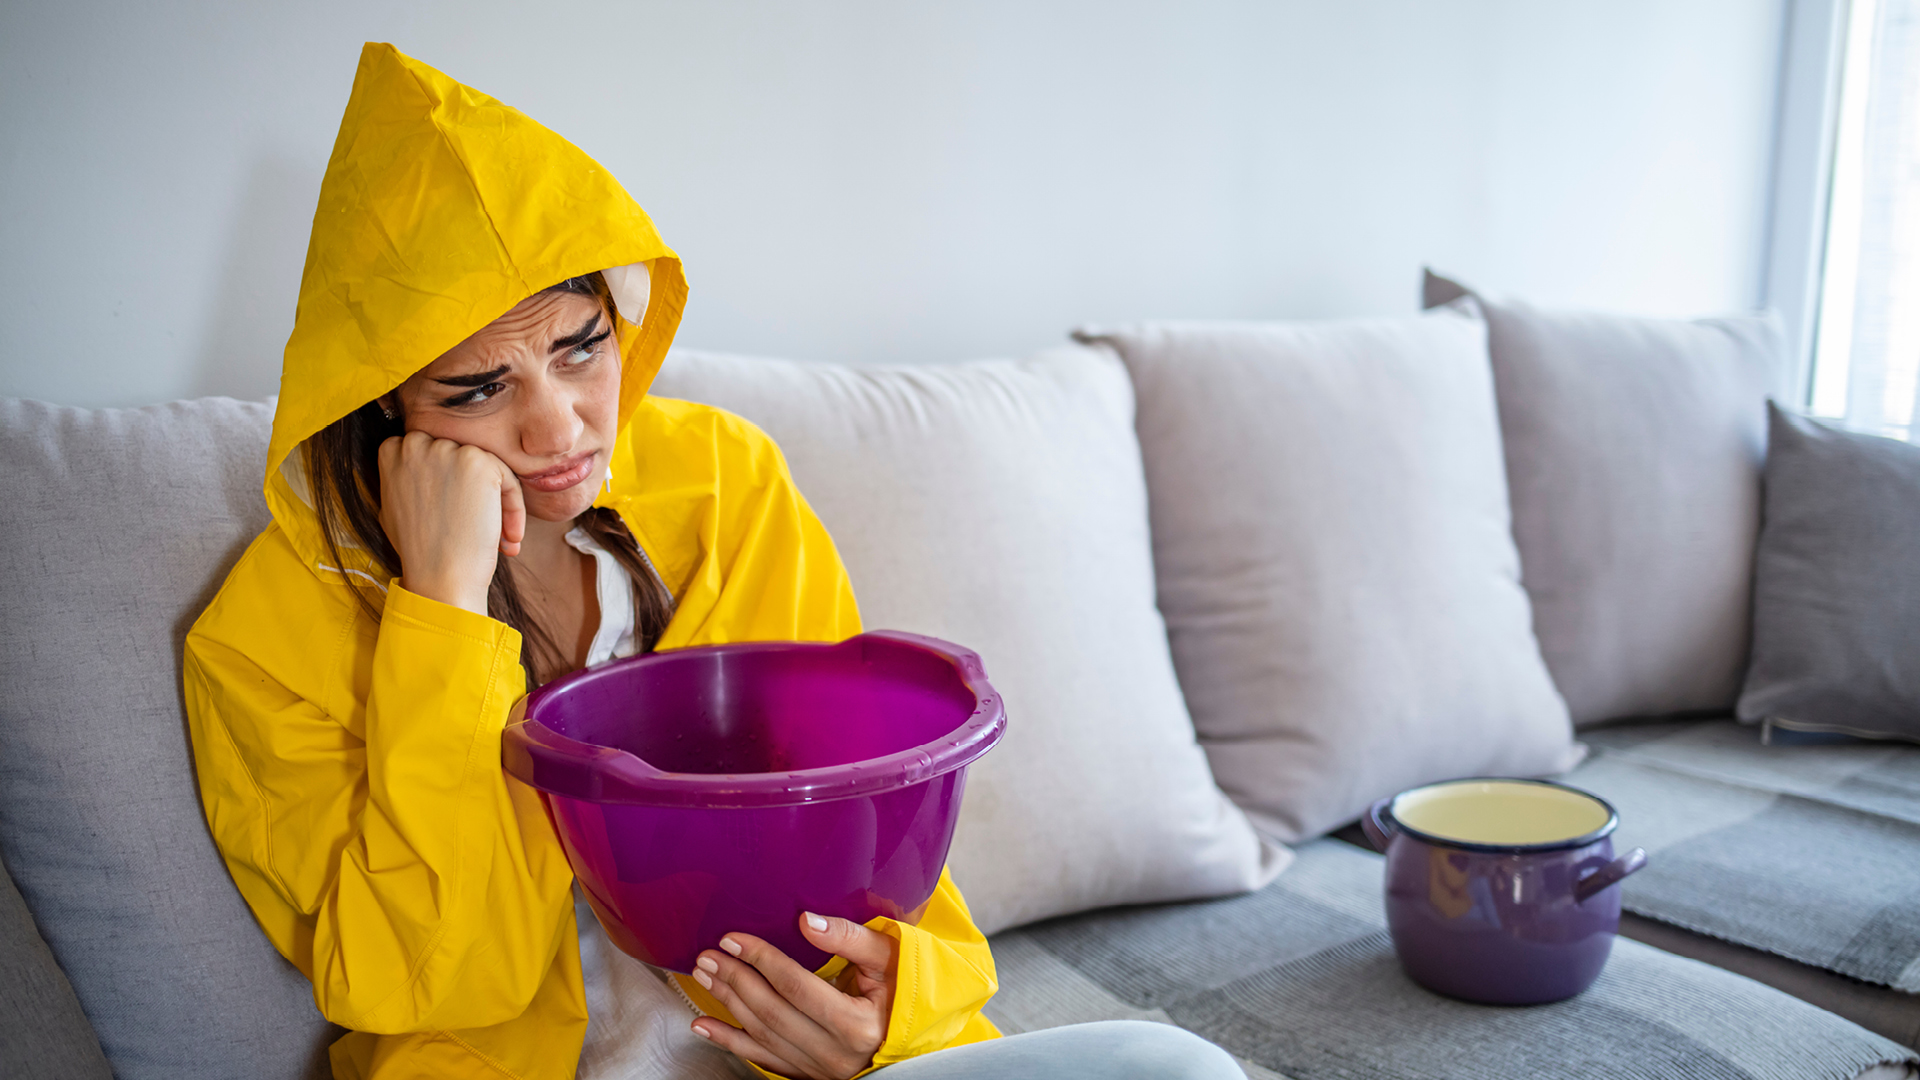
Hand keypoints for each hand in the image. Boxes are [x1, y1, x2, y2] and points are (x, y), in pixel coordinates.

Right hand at [377, 431, 525, 613]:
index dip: (448, 482)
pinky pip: (507, 478)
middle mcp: (415, 444)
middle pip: (460, 456)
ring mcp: (446, 450)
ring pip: (486, 467)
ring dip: (497, 501)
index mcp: (392, 451)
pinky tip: (510, 538)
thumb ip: (403, 478)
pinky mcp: (477, 461)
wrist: (440, 577)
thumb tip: (417, 468)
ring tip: (499, 537)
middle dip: (473, 490)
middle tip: (480, 526)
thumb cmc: (419, 550)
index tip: (456, 513)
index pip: (431, 449)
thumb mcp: (394, 506)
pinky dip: (514, 507)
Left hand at [690, 913, 895, 1078]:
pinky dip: (728, 1041)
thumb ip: (850, 937)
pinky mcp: (808, 1075)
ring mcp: (819, 1069)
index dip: (761, 960)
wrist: (912, 1029)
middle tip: (709, 955)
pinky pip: (761, 1058)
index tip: (734, 938)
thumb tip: (806, 921)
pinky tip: (704, 1025)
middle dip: (736, 979)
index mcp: (857, 1024)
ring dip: (727, 1003)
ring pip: (761, 1034)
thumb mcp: (890, 957)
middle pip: (772, 1011)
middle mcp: (835, 1053)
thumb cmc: (903, 988)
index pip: (796, 986)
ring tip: (705, 974)